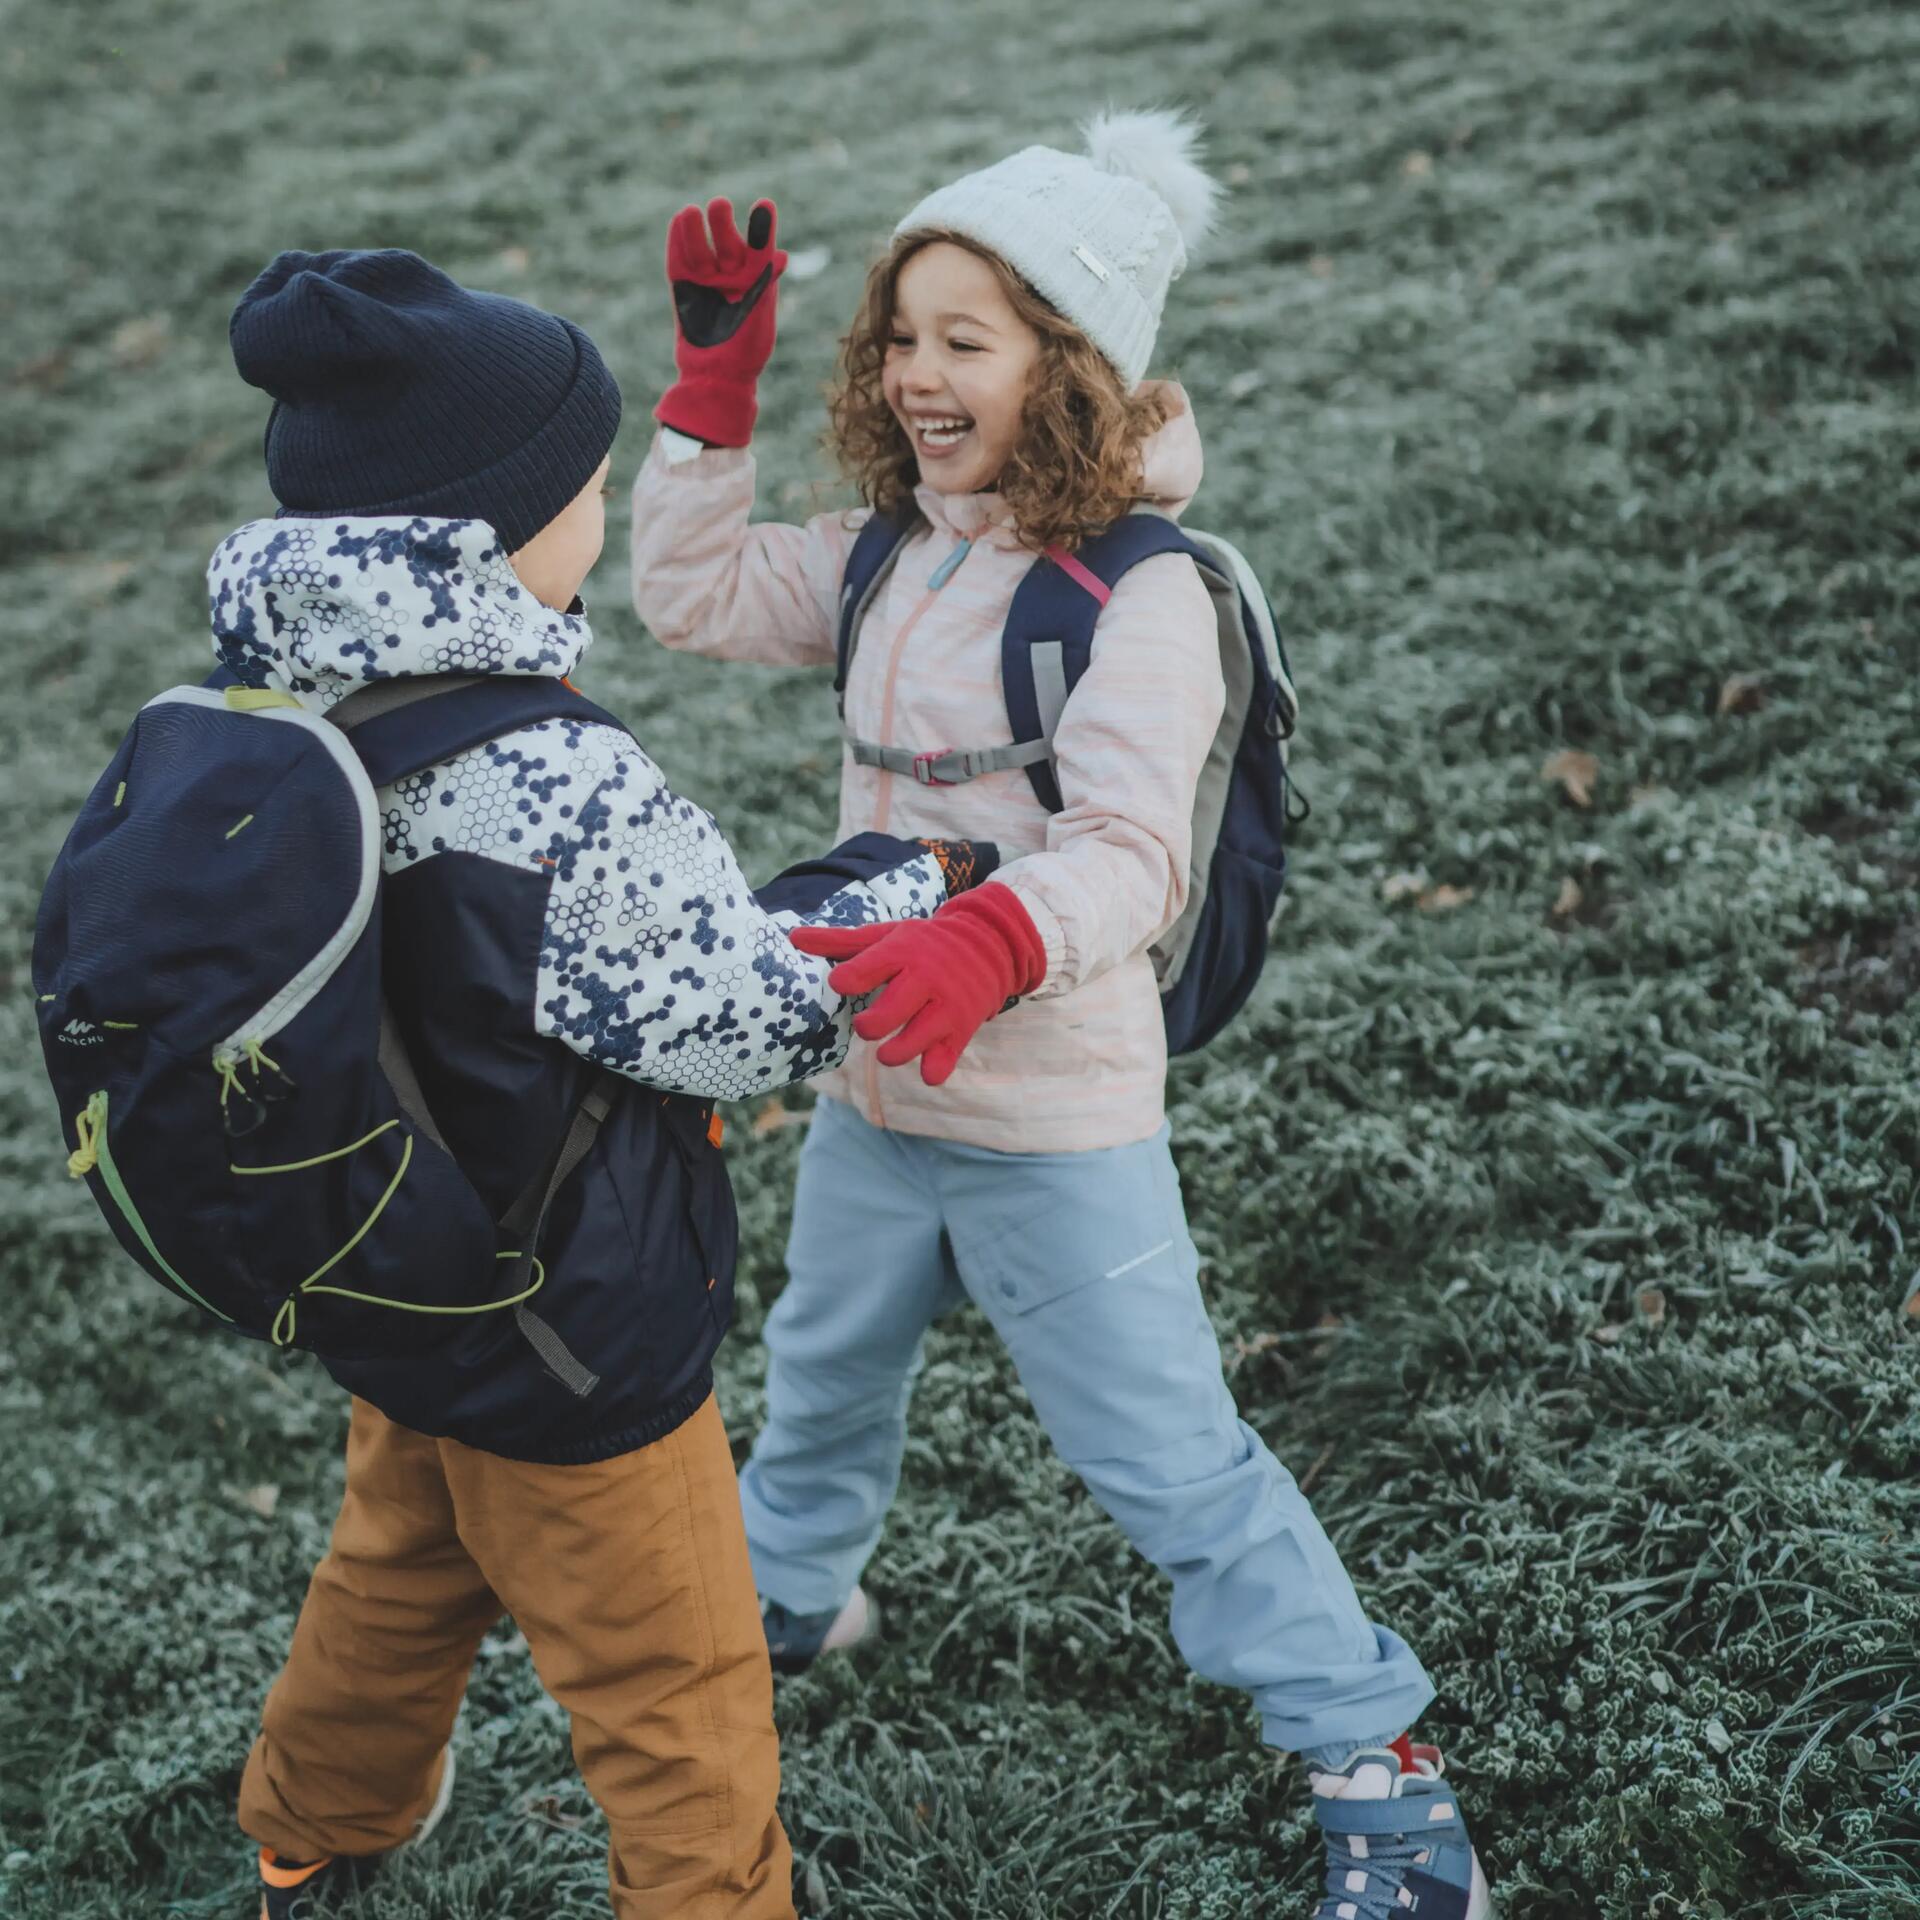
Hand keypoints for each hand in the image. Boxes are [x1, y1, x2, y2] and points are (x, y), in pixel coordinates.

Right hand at [655, 196, 788, 446]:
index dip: (761, 228)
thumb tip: (780, 252)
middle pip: (727, 243)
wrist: (717, 379)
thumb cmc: (747, 351)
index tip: (765, 205)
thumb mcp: (760, 313)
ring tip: (692, 211)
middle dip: (723, 226)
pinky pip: (679, 261)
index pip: (759, 248)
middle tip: (720, 205)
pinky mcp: (683, 289)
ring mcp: (707, 283)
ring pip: (701, 249)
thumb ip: (764, 280)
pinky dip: (678, 242)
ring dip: (696, 230)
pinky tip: (679, 220)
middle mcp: (732, 278)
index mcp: (756, 282)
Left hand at [789, 884, 1046, 1085]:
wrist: (989, 945)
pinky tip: (924, 1061)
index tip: (843, 984)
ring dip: (891, 1054)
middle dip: (868, 1027)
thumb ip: (839, 942)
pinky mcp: (963, 1030)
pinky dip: (930, 1070)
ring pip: (908, 1047)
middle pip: (881, 1019)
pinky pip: (941, 1064)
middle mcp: (925, 978)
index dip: (844, 982)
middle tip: (870, 1025)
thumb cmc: (924, 944)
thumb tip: (792, 939)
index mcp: (901, 951)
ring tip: (888, 1048)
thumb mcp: (886, 935)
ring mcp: (946, 1007)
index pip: (858, 973)